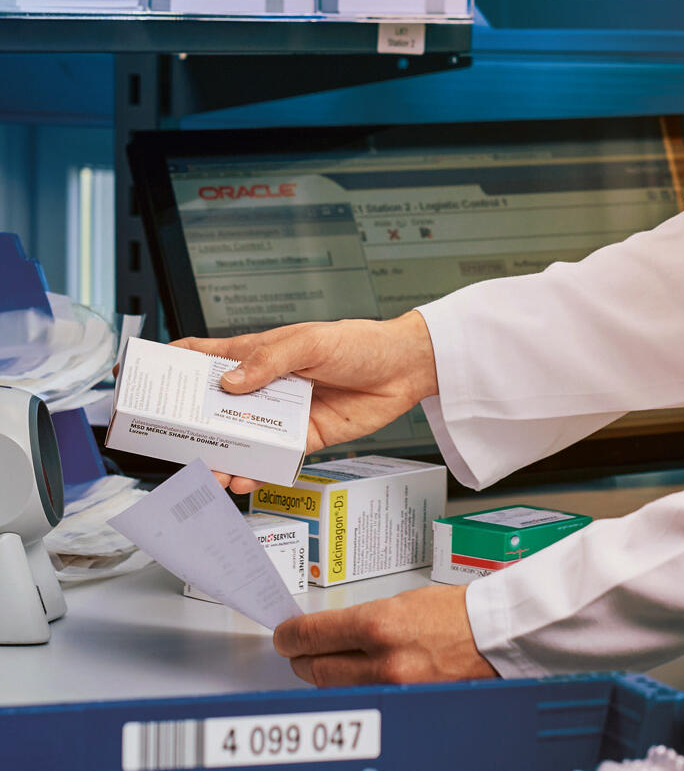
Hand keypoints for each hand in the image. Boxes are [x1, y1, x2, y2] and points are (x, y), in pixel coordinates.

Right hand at [173, 312, 438, 493]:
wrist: (404, 368)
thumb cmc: (358, 343)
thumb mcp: (310, 342)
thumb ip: (269, 362)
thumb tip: (230, 383)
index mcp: (259, 354)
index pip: (206, 357)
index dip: (173, 365)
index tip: (140, 378)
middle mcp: (265, 386)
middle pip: (215, 408)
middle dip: (190, 426)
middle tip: (171, 444)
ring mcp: (283, 415)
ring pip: (241, 440)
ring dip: (222, 458)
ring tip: (210, 473)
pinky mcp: (304, 440)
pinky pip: (271, 460)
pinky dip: (254, 472)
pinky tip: (243, 481)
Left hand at [274, 584, 496, 686]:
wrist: (493, 635)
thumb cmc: (455, 612)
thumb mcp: (402, 601)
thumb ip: (364, 618)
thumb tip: (333, 630)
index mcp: (380, 625)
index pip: (313, 635)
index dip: (291, 636)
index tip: (285, 634)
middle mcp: (382, 663)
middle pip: (317, 668)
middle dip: (300, 658)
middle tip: (295, 649)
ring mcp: (393, 691)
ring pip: (336, 689)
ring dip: (323, 675)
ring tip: (321, 662)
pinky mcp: (403, 707)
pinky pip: (363, 700)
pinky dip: (351, 690)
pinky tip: (351, 678)